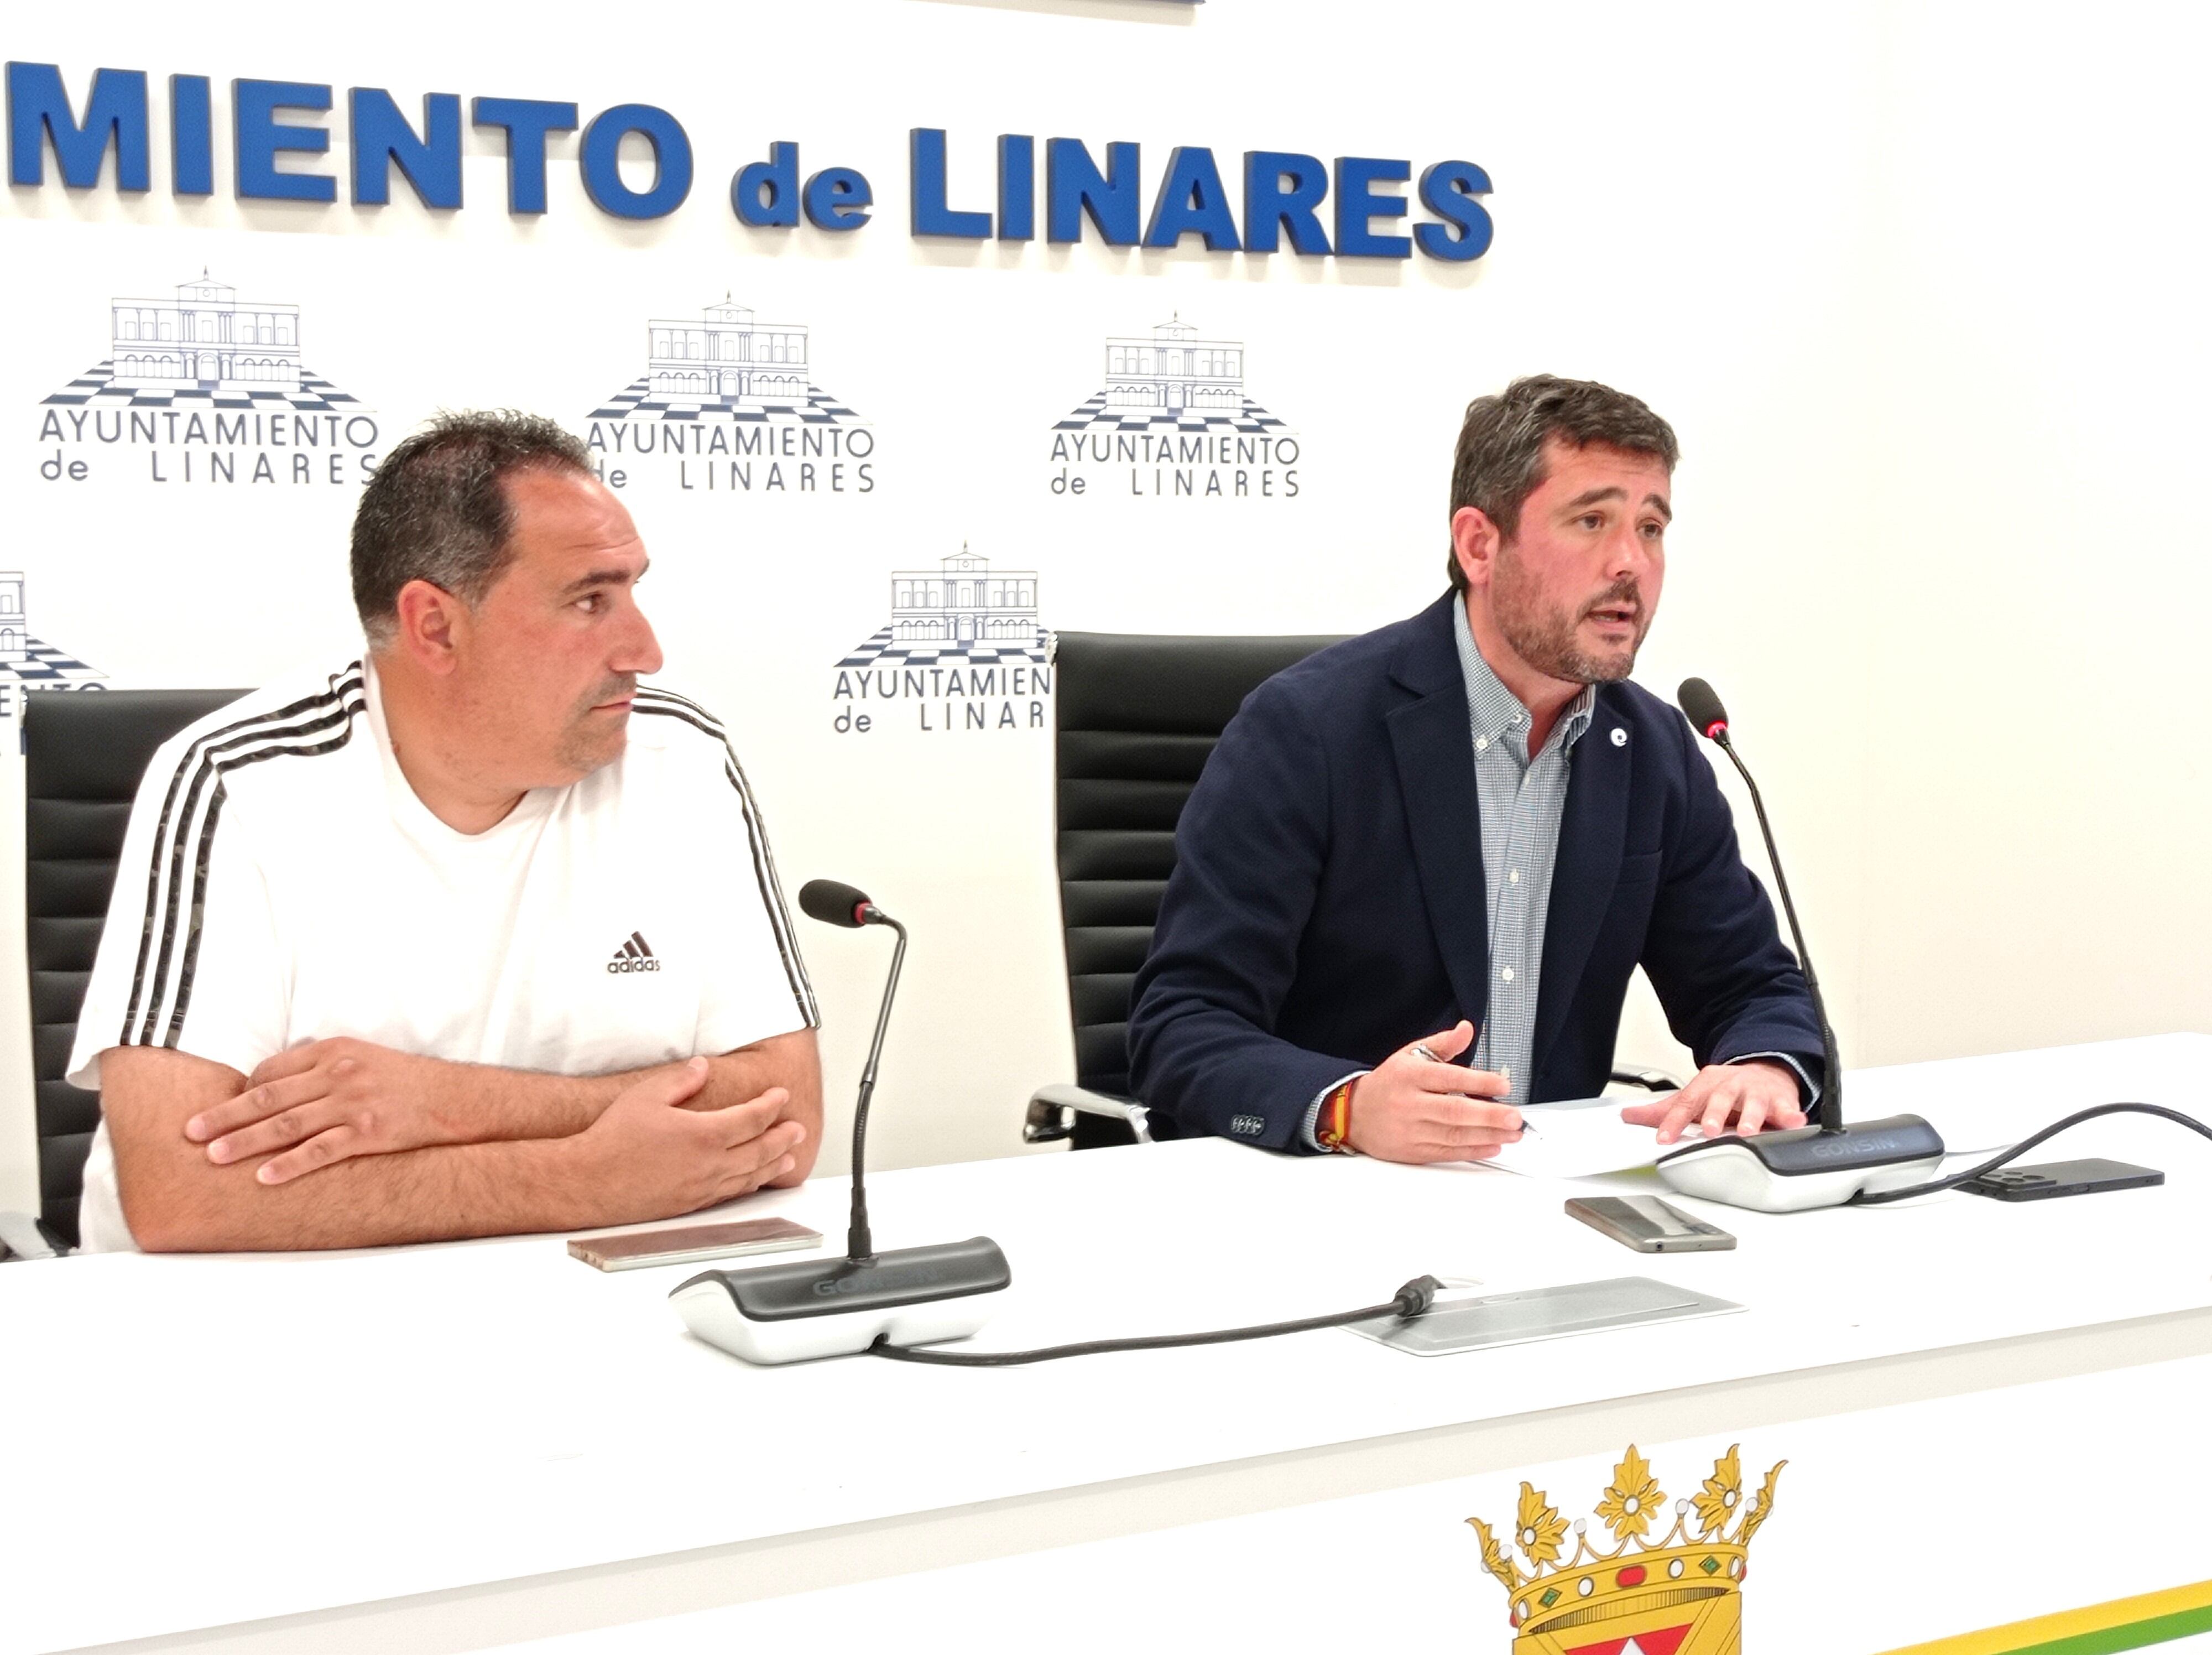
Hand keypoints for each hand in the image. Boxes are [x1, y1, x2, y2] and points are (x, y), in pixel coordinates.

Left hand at [186, 1038, 463, 1183]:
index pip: (272, 1070)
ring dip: (244, 1141)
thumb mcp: (362, 1058)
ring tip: (214, 1156)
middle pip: (268, 1097)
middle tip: (190, 1131)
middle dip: (224, 1115)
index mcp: (333, 1050)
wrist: (455, 1099)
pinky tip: (264, 1176)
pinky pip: (319, 1151)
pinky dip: (289, 1164)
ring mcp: (353, 1104)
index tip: (223, 1110)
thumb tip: (276, 1086)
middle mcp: (339, 1073)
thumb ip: (321, 1067)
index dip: (243, 1092)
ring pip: (286, 1125)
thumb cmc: (406, 1082)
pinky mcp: (368, 1133)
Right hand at [566, 1060, 805, 1221]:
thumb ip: (680, 1080)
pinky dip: (749, 1185)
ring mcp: (701, 1188)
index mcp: (704, 1134)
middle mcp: (709, 1165)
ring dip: (772, 1166)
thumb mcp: (647, 1095)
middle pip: (760, 1150)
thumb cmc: (613, 1140)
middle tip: (798, 1130)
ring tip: (788, 1159)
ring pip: (749, 1177)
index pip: (752, 1118)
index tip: (782, 1096)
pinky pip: (730, 1194)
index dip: (771, 1106)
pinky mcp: (690, 1205)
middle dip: (783, 1138)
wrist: (589, 1182)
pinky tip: (752, 1182)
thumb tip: (702, 1067)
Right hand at [1344, 1019, 1523, 1163]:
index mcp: (1409, 1076)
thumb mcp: (1409, 1055)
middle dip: (1488, 1116)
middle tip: (1515, 1117)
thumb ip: (1442, 1044)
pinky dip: (1472, 1151)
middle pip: (1453, 1111)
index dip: (1478, 1082)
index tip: (1503, 1085)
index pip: (1448, 1078)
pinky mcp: (1412, 1151)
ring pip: (1453, 1135)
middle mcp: (1409, 1103)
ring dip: (1487, 1136)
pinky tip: (1492, 1146)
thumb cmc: (1389, 1084)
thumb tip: (1466, 1030)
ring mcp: (1410, 1130)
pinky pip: (1446, 1153)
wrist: (1354, 1113)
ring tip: (1512, 1133)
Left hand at [1619, 1060, 1807, 1144]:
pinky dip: (1791, 1115)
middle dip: (1714, 1114)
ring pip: (1752, 1103)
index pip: (1685, 1103)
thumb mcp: (1694, 1097)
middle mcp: (1729, 1086)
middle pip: (1719, 1099)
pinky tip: (1795, 1122)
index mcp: (1705, 1085)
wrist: (1762, 1073)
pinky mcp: (1780, 1100)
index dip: (1673, 1121)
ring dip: (1750, 1116)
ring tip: (1747, 1131)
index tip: (1663, 1138)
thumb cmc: (1724, 1092)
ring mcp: (1755, 1092)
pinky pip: (1786, 1108)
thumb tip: (1628, 1116)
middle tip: (1709, 1129)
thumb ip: (1664, 1110)